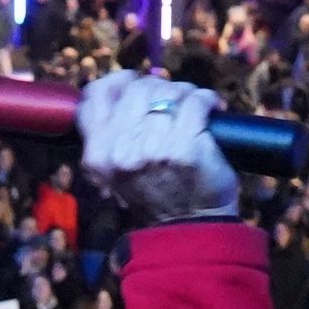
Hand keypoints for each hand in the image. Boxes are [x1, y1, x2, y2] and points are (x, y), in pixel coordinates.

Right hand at [73, 71, 239, 225]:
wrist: (190, 226)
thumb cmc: (156, 192)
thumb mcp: (115, 170)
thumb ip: (107, 133)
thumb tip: (118, 85)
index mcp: (99, 156)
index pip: (98, 96)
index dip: (119, 82)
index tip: (135, 84)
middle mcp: (122, 153)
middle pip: (138, 89)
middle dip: (159, 89)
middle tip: (173, 102)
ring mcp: (155, 150)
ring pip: (169, 92)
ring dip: (186, 94)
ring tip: (192, 108)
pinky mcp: (187, 149)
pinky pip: (195, 102)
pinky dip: (206, 101)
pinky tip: (211, 110)